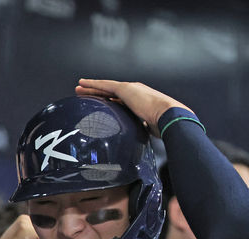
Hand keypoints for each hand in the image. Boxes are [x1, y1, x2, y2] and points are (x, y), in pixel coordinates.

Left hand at [75, 79, 190, 136]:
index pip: (122, 102)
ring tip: (79, 88)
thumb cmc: (164, 126)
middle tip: (85, 93)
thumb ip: (143, 131)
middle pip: (111, 93)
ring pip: (105, 88)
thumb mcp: (150, 129)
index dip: (111, 102)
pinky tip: (82, 83)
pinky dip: (92, 84)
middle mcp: (135, 92)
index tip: (102, 104)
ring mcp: (130, 89)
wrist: (169, 116)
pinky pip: (104, 86)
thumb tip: (138, 145)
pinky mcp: (125, 89)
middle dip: (98, 93)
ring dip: (91, 88)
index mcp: (141, 102)